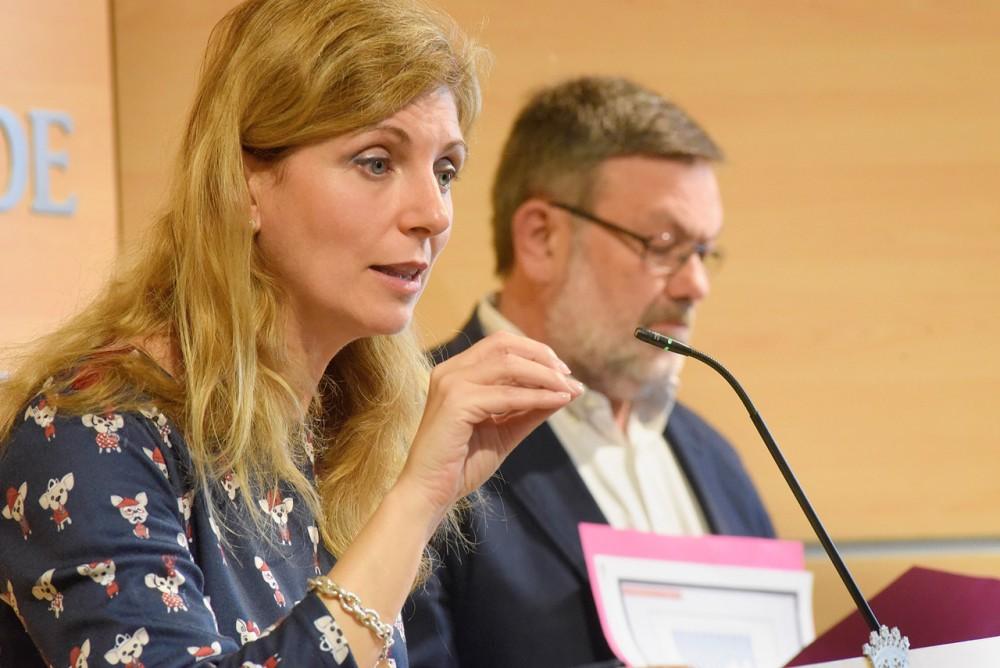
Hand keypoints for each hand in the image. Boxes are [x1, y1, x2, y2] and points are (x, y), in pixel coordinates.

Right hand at [399, 331, 582, 520]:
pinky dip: (537, 396)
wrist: (430, 493)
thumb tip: (568, 389)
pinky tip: (558, 402)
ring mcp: (451, 384)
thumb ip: (531, 408)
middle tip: (569, 378)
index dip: (535, 352)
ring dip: (545, 375)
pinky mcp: (455, 403)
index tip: (563, 373)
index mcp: (457, 372)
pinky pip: (507, 395)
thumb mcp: (505, 430)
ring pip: (509, 364)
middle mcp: (450, 371)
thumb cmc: (462, 464)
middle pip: (505, 345)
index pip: (501, 344)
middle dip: (543, 357)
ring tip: (569, 390)